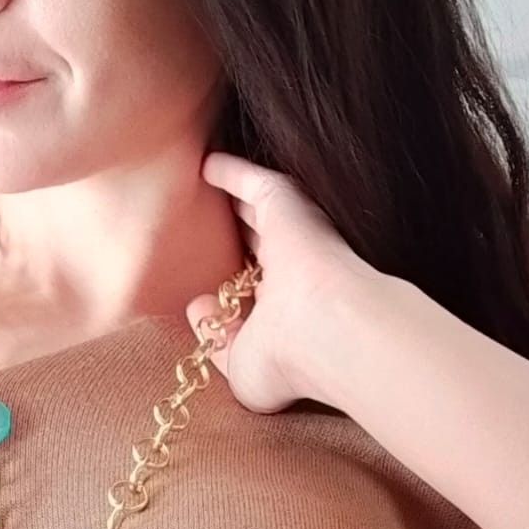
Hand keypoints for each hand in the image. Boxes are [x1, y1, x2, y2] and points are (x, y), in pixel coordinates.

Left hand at [186, 151, 373, 413]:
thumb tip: (198, 305)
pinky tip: (206, 162)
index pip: (259, 293)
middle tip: (208, 222)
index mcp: (287, 314)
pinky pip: (254, 182)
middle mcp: (293, 273)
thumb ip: (215, 339)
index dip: (238, 287)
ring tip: (206, 182)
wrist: (330, 334)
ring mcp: (294, 238)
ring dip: (235, 197)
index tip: (217, 285)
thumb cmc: (289, 363)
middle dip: (239, 234)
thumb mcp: (240, 366)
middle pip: (259, 245)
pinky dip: (231, 171)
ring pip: (259, 210)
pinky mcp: (289, 207)